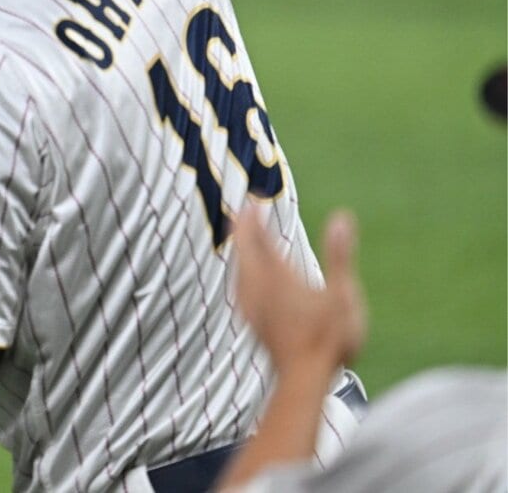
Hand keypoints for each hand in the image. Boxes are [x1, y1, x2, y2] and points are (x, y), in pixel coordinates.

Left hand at [234, 207, 366, 373]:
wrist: (304, 380)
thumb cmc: (328, 338)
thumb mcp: (342, 293)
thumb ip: (339, 255)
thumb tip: (342, 218)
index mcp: (278, 275)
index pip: (258, 237)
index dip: (253, 216)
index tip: (252, 200)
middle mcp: (258, 287)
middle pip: (242, 250)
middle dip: (242, 228)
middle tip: (244, 212)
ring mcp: (251, 306)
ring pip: (237, 269)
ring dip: (240, 249)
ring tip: (243, 238)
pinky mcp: (251, 322)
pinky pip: (239, 287)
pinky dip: (240, 271)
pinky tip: (244, 279)